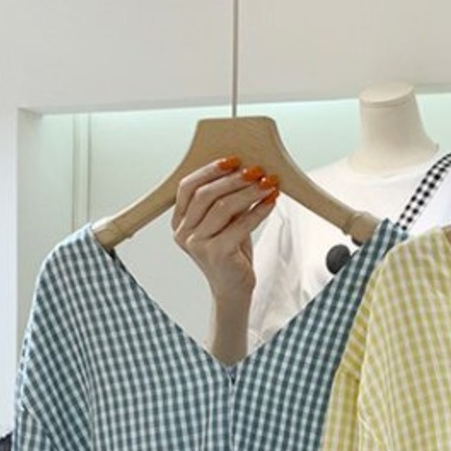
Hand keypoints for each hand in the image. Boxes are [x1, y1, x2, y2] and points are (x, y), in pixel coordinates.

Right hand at [171, 157, 279, 300]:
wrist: (233, 290)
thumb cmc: (229, 254)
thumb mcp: (223, 223)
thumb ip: (224, 200)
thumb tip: (243, 170)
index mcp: (179, 222)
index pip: (188, 187)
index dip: (210, 171)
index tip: (233, 160)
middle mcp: (183, 233)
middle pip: (205, 195)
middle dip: (233, 179)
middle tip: (256, 170)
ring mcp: (197, 245)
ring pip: (222, 207)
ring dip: (249, 193)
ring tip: (268, 184)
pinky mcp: (216, 254)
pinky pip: (240, 225)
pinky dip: (258, 212)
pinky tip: (271, 202)